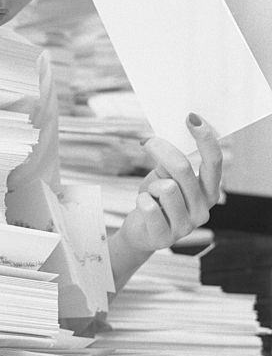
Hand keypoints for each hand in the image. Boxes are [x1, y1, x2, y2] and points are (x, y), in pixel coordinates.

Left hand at [119, 113, 221, 254]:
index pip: (214, 162)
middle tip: (147, 141)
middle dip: (162, 149)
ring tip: (151, 195)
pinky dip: (142, 200)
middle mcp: (203, 210)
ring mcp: (186, 226)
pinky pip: (149, 206)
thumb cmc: (156, 198)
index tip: (191, 117)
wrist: (140, 230)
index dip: (205, 139)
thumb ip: (171, 162)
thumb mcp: (165, 176)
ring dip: (151, 185)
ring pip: (166, 187)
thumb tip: (164, 138)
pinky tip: (144, 207)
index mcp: (210, 191)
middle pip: (183, 169)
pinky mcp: (165, 238)